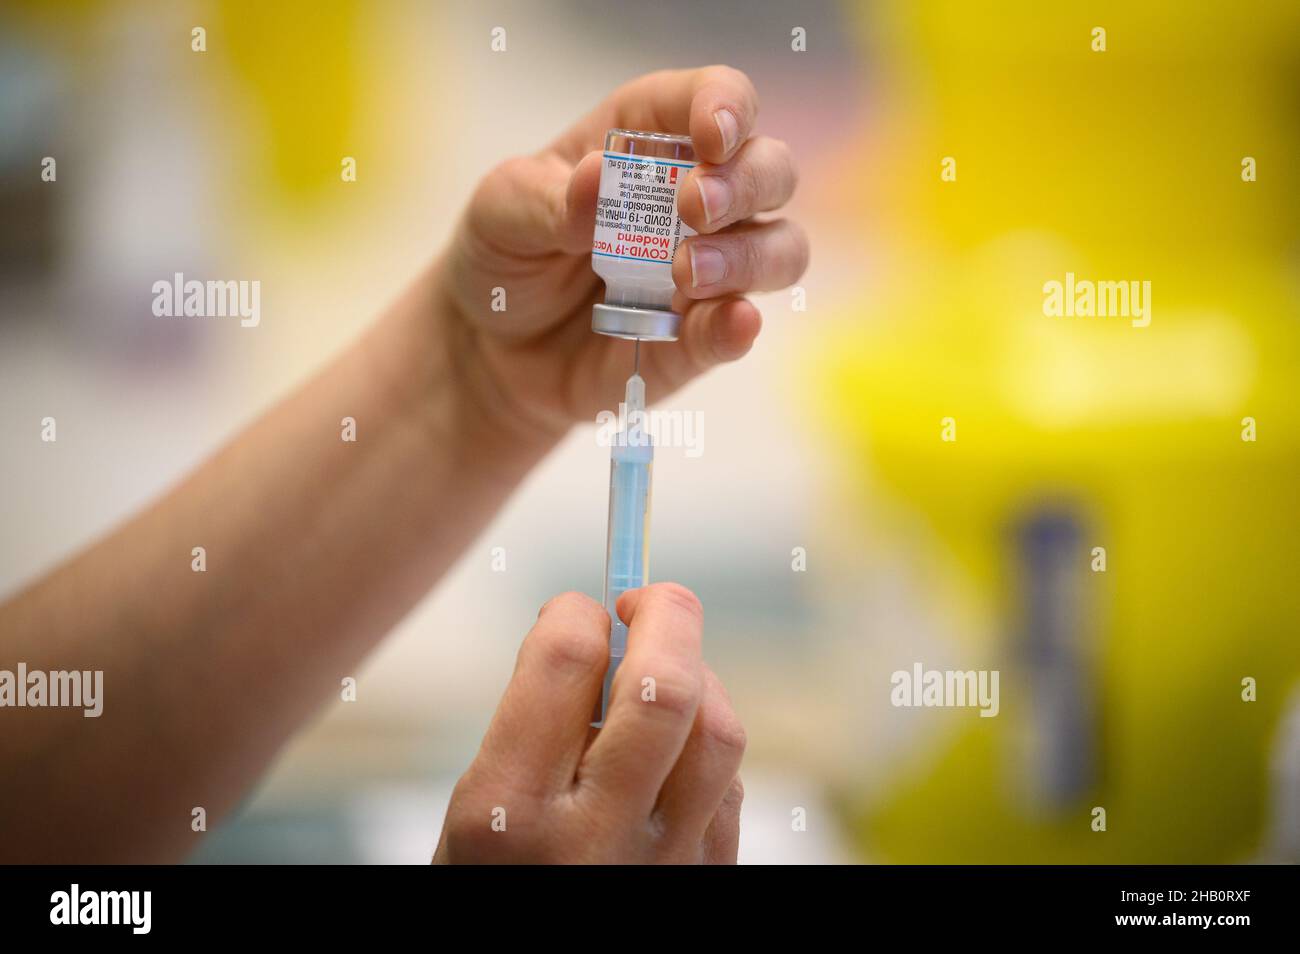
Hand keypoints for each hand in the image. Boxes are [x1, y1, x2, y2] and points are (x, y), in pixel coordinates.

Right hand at [433, 584, 745, 863]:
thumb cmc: (496, 884)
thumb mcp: (476, 809)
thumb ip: (529, 722)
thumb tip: (593, 627)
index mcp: (506, 814)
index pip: (563, 664)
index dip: (576, 612)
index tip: (579, 610)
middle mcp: (590, 842)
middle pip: (666, 689)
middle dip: (666, 616)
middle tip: (646, 598)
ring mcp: (662, 869)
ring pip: (719, 734)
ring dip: (700, 680)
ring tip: (664, 675)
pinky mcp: (708, 883)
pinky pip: (732, 786)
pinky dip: (708, 746)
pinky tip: (674, 751)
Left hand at [438, 65, 807, 443]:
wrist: (490, 351)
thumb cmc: (505, 257)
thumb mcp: (501, 214)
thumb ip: (549, 201)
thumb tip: (600, 177)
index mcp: (650, 140)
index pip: (717, 99)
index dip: (727, 108)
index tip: (709, 137)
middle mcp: (696, 198)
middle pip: (770, 170)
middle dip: (745, 183)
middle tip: (692, 208)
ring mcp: (709, 270)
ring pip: (780, 247)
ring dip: (748, 256)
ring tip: (686, 273)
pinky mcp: (700, 337)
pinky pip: (740, 327)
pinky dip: (740, 325)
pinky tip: (730, 323)